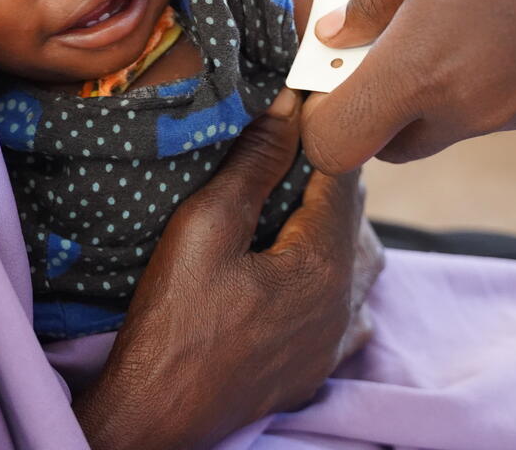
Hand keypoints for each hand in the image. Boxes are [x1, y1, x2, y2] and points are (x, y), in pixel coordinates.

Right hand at [74, 89, 382, 449]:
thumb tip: (289, 105)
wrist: (155, 416)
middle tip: (293, 139)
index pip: (344, 175)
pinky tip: (313, 268)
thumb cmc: (172, 320)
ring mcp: (333, 339)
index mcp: (324, 262)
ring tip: (297, 197)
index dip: (326, 130)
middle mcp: (344, 301)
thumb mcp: (204, 226)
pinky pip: (351, 309)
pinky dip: (339, 277)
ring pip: (359, 261)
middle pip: (353, 216)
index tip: (307, 98)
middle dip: (328, 173)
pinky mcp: (315, 365)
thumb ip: (254, 163)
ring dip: (336, 223)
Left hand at [300, 0, 515, 172]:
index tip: (328, 76)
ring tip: (459, 5)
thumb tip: (339, 35)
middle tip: (386, 41)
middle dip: (378, 108)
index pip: (339, 144)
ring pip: (458, 122)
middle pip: (398, 142)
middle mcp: (477, 107)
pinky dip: (495, 76)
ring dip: (440, 86)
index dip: (321, 119)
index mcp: (426, 68)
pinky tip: (513, 9)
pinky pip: (512, 105)